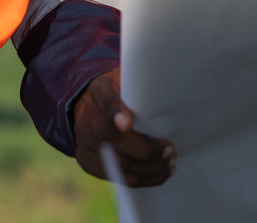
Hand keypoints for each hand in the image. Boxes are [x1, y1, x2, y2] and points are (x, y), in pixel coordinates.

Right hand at [73, 68, 175, 186]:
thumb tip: (168, 85)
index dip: (115, 112)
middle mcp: (87, 119)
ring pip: (119, 164)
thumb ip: (141, 82)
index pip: (106, 100)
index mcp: (99, 91)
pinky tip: (160, 173)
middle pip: (112, 140)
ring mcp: (85, 144)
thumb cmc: (119, 90)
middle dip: (146, 150)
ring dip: (150, 169)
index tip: (127, 124)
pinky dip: (144, 179)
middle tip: (171, 150)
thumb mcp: (126, 77)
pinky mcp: (89, 163)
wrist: (86, 105)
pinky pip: (119, 178)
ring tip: (171, 163)